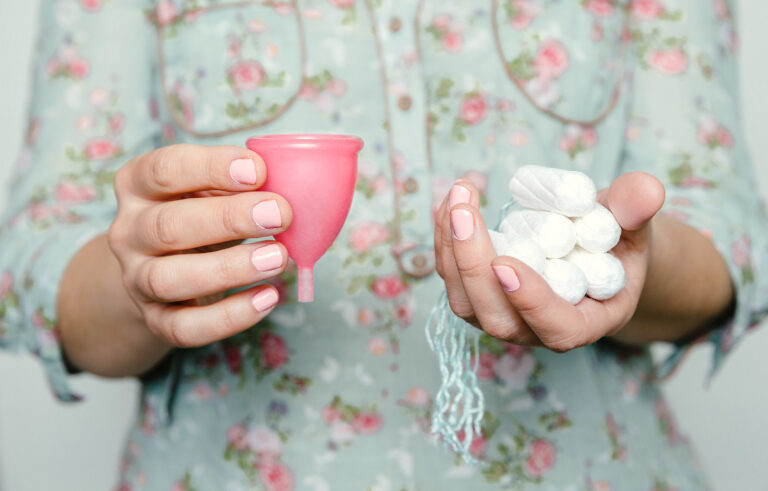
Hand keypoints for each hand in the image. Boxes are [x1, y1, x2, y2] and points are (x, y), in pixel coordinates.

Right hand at [107, 144, 292, 347]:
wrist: (165, 269)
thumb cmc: (201, 214)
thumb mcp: (211, 189)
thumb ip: (239, 184)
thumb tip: (292, 184)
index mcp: (137, 185)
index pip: (163, 169)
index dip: (211, 168)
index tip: (258, 170)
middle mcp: (128, 231)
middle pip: (167, 226)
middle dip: (228, 219)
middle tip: (280, 214)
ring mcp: (136, 279)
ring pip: (169, 279)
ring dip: (228, 268)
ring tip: (278, 258)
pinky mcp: (156, 320)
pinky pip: (185, 327)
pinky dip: (229, 317)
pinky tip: (268, 298)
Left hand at [434, 172, 664, 351]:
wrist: (591, 252)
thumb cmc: (617, 243)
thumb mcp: (634, 226)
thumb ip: (637, 211)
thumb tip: (647, 191)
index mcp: (587, 322)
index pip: (558, 329)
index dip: (531, 302)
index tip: (507, 264)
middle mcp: (538, 329)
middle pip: (496, 317)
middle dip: (474, 264)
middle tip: (466, 211)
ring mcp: (503, 315)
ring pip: (465, 301)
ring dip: (452, 248)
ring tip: (458, 196)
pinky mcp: (479, 296)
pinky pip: (453, 276)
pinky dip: (445, 238)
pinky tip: (450, 202)